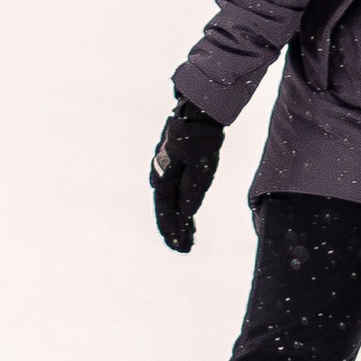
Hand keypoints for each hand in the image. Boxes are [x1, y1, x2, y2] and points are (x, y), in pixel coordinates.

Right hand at [150, 100, 225, 252]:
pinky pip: (179, 191)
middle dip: (175, 230)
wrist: (197, 110)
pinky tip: (189, 217)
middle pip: (168, 210)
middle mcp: (161, 176)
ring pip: (173, 202)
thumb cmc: (198, 137)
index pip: (166, 212)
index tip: (178, 248)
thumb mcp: (198, 166)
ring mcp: (169, 171)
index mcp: (163, 178)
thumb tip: (186, 214)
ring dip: (179, 221)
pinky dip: (183, 206)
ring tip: (188, 239)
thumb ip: (192, 190)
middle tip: (184, 249)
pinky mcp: (178, 166)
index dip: (172, 231)